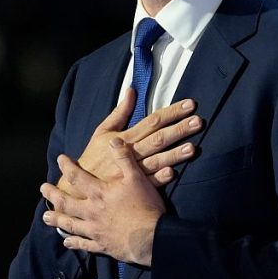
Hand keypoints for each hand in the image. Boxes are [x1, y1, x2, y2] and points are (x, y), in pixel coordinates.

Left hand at [42, 137, 164, 264]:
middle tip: (43, 189)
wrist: (152, 238)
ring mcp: (95, 230)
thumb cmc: (145, 206)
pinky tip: (66, 242)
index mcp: (99, 193)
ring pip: (70, 224)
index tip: (60, 159)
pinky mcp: (102, 245)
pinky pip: (84, 244)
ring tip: (46, 217)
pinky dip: (74, 242)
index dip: (67, 166)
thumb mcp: (137, 177)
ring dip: (57, 219)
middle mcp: (92, 212)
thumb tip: (113, 141)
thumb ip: (124, 158)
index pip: (77, 177)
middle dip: (53, 195)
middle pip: (66, 202)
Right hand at [57, 89, 201, 197]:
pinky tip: (173, 172)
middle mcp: (130, 153)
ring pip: (156, 160)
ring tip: (193, 148)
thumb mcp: (101, 131)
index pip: (152, 120)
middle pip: (158, 138)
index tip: (190, 104)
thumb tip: (132, 90)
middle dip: (179, 129)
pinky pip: (148, 183)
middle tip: (198, 121)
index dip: (172, 112)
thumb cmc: (93, 157)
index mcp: (124, 137)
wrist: (79, 186)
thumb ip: (119, 112)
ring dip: (174, 154)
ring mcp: (132, 172)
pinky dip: (159, 177)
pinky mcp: (133, 188)